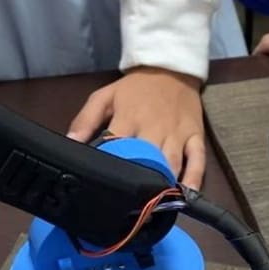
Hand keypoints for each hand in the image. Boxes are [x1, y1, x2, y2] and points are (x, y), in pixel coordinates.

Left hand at [67, 67, 207, 188]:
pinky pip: (197, 161)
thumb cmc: (135, 88)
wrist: (170, 68)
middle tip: (130, 201)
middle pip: (147, 159)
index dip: (111, 166)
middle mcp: (154, 129)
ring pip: (172, 164)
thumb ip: (85, 120)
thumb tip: (71, 143)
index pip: (117, 146)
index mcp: (129, 118)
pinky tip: (187, 194)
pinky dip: (194, 179)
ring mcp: (177, 134)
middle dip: (139, 180)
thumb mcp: (105, 96)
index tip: (104, 184)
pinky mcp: (195, 137)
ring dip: (163, 183)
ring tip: (154, 201)